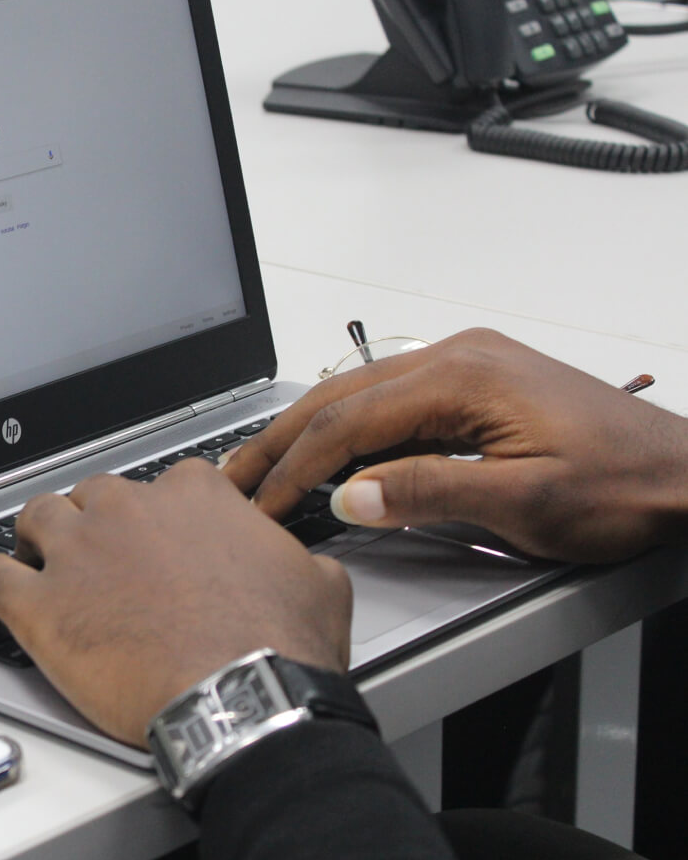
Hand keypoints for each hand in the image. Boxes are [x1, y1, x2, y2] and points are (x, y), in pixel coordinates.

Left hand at [0, 463, 351, 747]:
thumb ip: (294, 557)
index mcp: (193, 494)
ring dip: (36, 539)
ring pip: (35, 519)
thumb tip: (301, 564)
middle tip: (101, 558)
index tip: (161, 537)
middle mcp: (126, 510)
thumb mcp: (318, 584)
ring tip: (38, 563)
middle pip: (92, 495)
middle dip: (94, 521)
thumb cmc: (279, 647)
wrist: (243, 700)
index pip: (164, 483)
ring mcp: (76, 553)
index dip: (160, 514)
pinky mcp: (38, 605)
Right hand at [222, 328, 687, 563]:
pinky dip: (346, 429)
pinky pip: (389, 400)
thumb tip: (350, 494)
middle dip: (280, 440)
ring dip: (307, 433)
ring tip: (263, 468)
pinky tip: (327, 456)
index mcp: (464, 376)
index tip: (261, 503)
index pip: (350, 420)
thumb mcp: (527, 501)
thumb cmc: (626, 486)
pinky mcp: (475, 383)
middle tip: (233, 478)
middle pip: (339, 395)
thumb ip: (431, 493)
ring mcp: (466, 365)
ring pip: (358, 394)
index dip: (296, 466)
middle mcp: (458, 356)